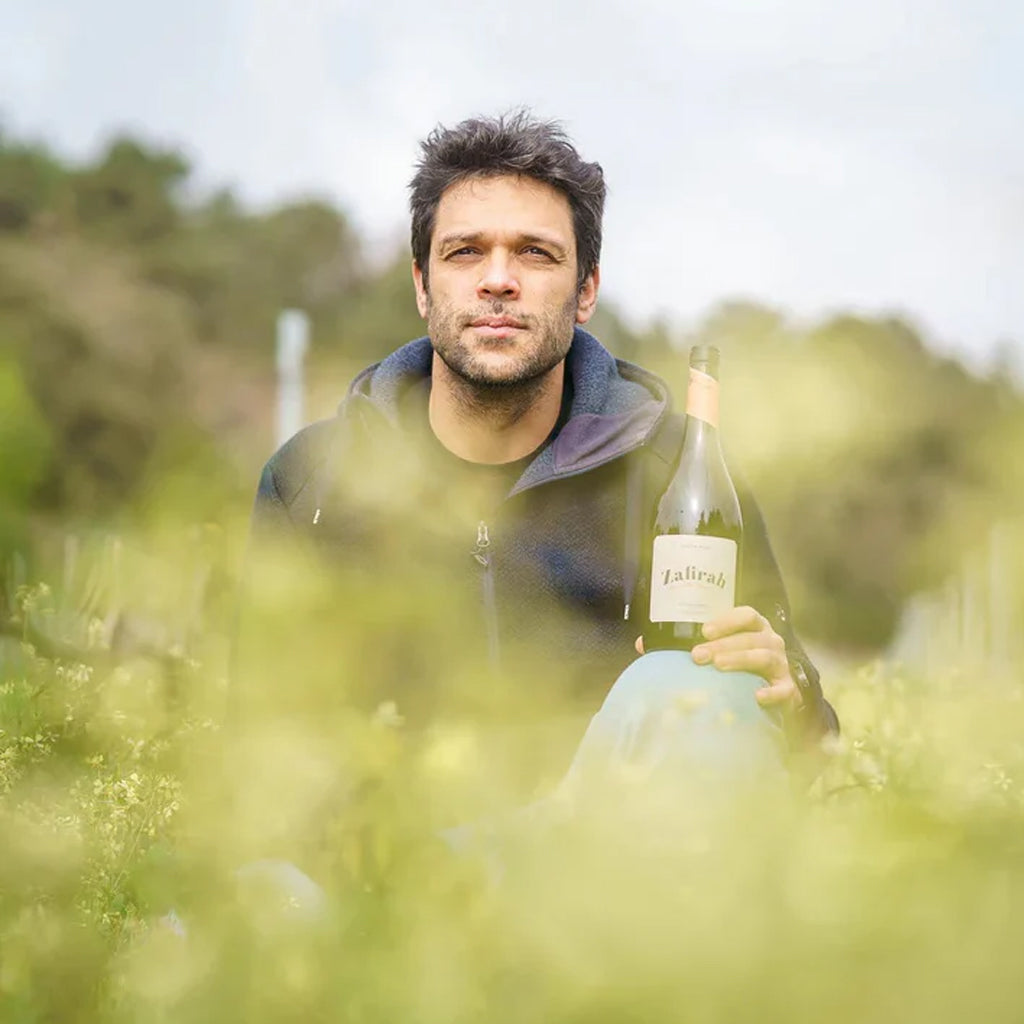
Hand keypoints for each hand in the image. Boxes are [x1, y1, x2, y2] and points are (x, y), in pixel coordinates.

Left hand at [635, 605, 800, 711]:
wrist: (775, 692)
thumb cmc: (739, 664)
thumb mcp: (718, 649)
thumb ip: (684, 645)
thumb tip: (642, 645)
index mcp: (755, 627)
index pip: (746, 614)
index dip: (726, 620)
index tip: (703, 630)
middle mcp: (770, 641)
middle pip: (749, 636)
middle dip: (722, 644)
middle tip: (698, 655)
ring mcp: (781, 664)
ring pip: (764, 656)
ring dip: (741, 659)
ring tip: (719, 666)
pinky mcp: (789, 689)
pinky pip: (784, 689)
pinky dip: (772, 692)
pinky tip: (756, 696)